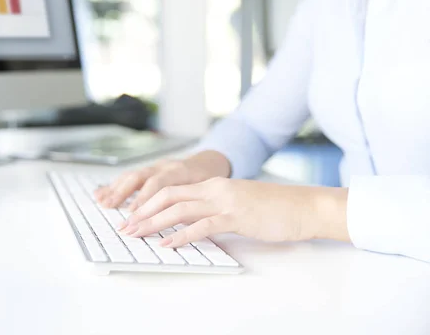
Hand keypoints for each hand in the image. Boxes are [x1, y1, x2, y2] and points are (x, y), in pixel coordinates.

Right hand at [94, 151, 230, 210]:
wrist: (211, 162)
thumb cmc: (211, 180)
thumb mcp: (210, 192)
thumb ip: (196, 206)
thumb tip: (186, 225)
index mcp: (181, 171)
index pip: (160, 184)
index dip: (145, 198)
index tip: (134, 214)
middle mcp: (165, 166)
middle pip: (140, 177)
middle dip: (124, 194)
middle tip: (112, 209)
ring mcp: (155, 166)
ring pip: (132, 175)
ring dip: (116, 189)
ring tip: (102, 202)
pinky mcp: (149, 170)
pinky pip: (129, 176)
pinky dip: (114, 185)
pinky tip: (100, 194)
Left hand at [119, 178, 349, 247]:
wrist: (303, 206)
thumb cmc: (273, 208)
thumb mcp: (237, 205)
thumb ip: (213, 211)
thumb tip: (191, 225)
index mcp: (213, 185)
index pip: (172, 190)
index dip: (148, 203)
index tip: (133, 216)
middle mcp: (214, 189)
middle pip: (168, 196)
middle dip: (143, 211)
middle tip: (126, 226)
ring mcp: (225, 201)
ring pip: (179, 209)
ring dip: (154, 223)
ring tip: (137, 234)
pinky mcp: (236, 217)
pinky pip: (203, 225)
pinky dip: (182, 235)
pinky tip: (168, 244)